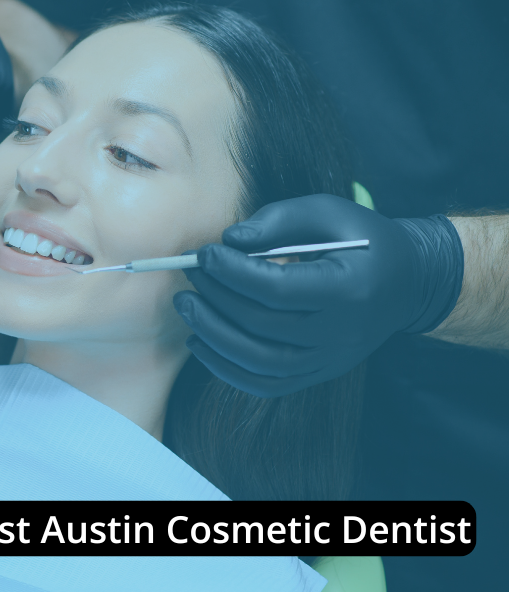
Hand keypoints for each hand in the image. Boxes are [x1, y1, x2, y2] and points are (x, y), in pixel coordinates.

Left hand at [173, 194, 462, 396]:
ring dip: (213, 336)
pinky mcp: (317, 373)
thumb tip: (229, 239)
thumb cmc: (364, 240)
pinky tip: (201, 341)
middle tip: (190, 274)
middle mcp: (341, 333)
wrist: (409, 282)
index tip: (205, 254)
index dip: (233, 273)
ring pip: (259, 362)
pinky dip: (226, 368)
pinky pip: (265, 384)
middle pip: (263, 325)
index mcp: (349, 289)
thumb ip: (278, 219)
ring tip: (187, 306)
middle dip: (217, 299)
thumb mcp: (329, 211)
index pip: (278, 289)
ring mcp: (329, 360)